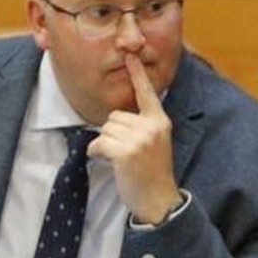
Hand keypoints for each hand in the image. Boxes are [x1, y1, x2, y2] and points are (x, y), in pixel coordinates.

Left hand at [89, 53, 180, 222]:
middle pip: (115, 115)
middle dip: (113, 133)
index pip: (147, 94)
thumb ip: (144, 126)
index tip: (132, 56)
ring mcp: (140, 139)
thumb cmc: (153, 174)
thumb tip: (118, 117)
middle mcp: (152, 127)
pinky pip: (99, 142)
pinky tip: (109, 163)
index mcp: (160, 122)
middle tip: (127, 153)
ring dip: (106, 144)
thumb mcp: (156, 144)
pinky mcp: (126, 152)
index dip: (138, 75)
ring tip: (121, 160)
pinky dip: (97, 153)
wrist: (159, 201)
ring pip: (106, 128)